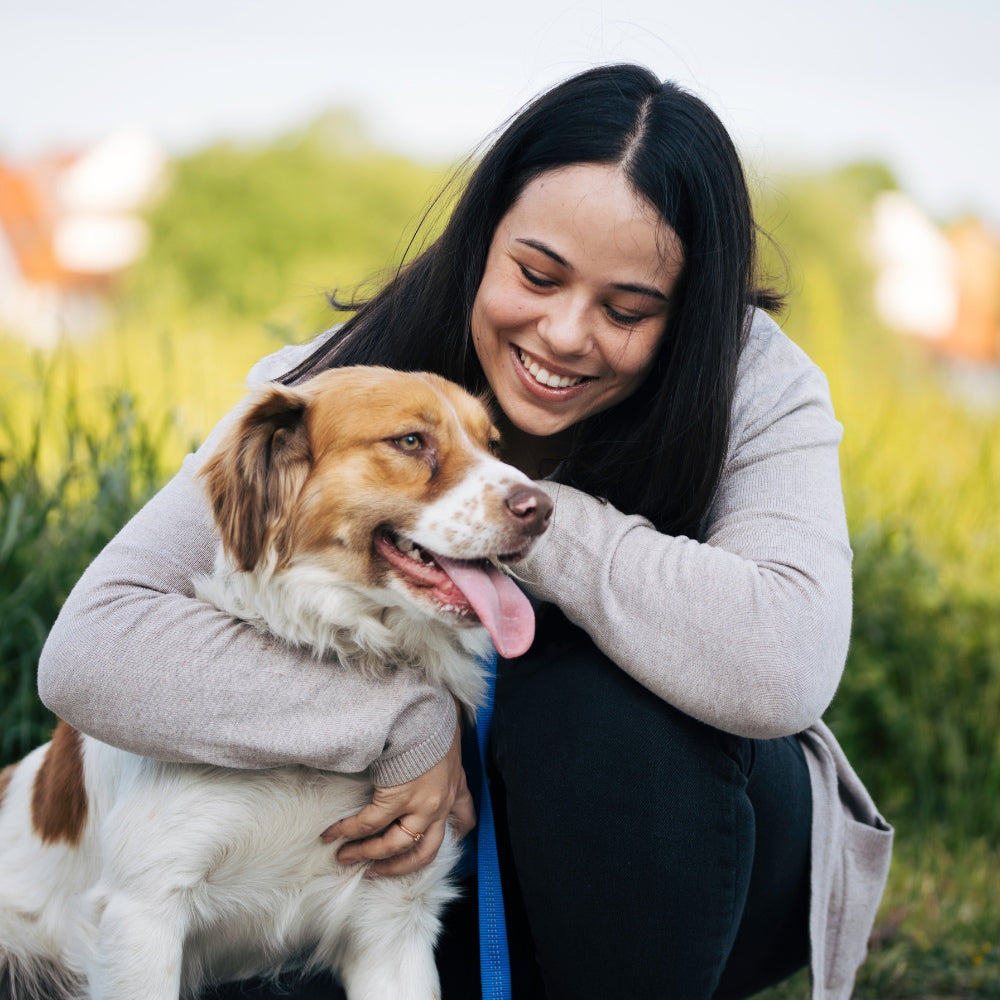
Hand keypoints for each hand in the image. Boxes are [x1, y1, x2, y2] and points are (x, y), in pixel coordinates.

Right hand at [321, 724, 474, 875]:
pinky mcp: (396, 797)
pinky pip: (368, 823)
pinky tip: (332, 835)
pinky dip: (348, 832)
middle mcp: (441, 802)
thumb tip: (429, 745)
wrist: (424, 709)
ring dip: (369, 854)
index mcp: (456, 786)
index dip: (455, 836)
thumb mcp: (448, 740)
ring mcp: (420, 804)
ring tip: (346, 856)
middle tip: (378, 870)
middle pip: (426, 851)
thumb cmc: (432, 718)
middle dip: (399, 866)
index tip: (447, 843)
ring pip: (394, 845)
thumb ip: (441, 754)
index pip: (464, 820)